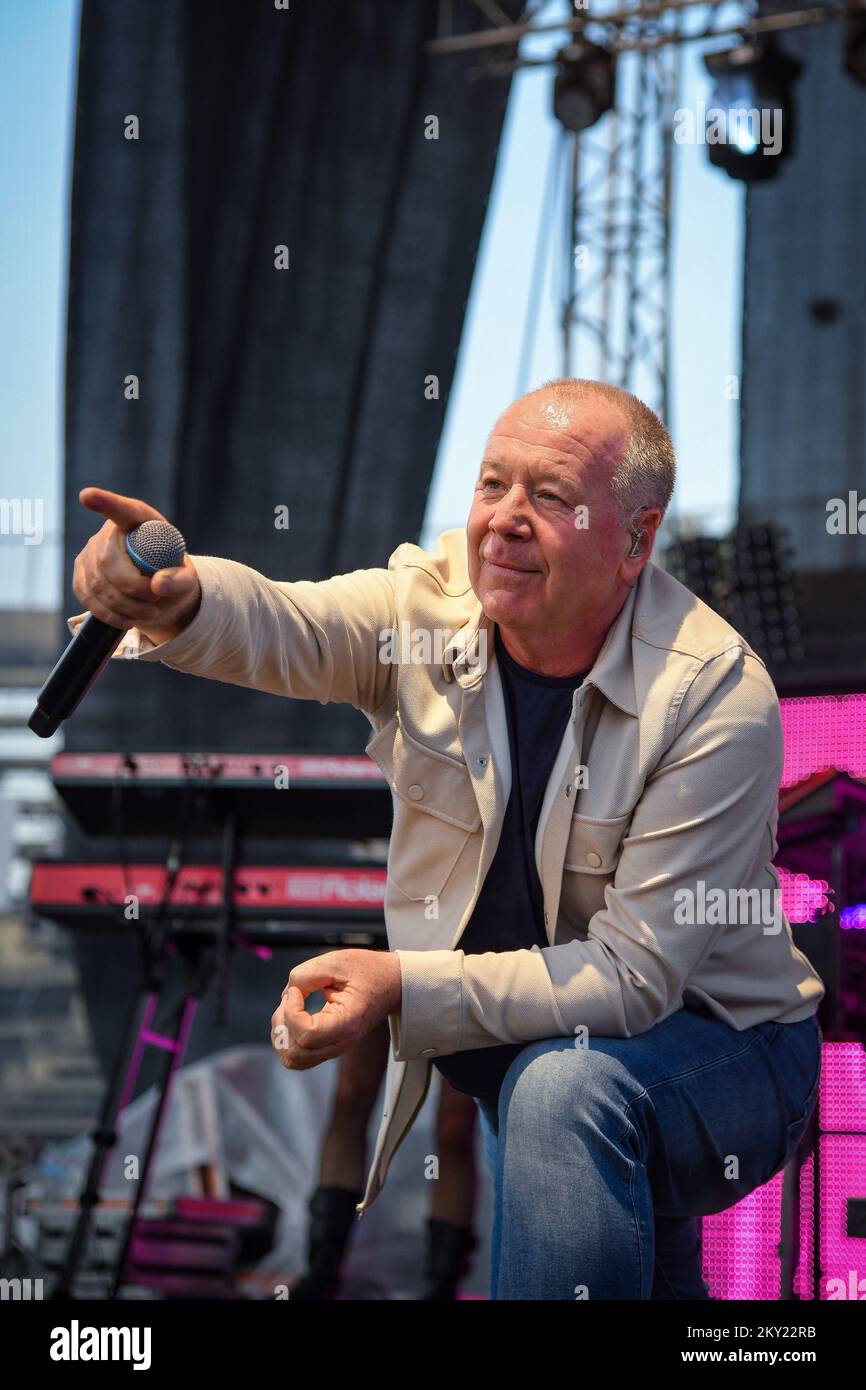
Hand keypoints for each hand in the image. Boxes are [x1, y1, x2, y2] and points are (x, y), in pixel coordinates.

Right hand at [73, 486, 201, 638]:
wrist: (160, 592)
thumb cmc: (173, 575)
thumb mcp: (187, 578)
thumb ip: (179, 580)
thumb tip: (158, 585)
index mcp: (138, 520)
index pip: (120, 509)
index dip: (104, 503)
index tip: (88, 496)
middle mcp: (109, 532)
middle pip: (107, 562)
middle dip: (132, 588)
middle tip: (155, 600)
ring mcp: (90, 553)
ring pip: (97, 584)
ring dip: (125, 606)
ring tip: (150, 612)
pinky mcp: (82, 574)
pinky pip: (87, 597)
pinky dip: (109, 614)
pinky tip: (128, 619)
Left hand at [270, 949, 401, 1070]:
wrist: (390, 983)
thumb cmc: (367, 971)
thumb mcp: (336, 961)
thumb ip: (305, 975)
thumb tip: (287, 995)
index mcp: (347, 1022)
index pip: (307, 1035)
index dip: (291, 1011)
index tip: (297, 990)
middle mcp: (341, 1042)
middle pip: (295, 1054)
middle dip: (283, 1023)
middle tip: (292, 996)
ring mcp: (334, 1048)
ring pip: (293, 1060)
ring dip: (282, 1033)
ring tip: (291, 1006)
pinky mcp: (327, 1046)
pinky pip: (298, 1056)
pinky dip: (287, 1038)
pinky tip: (293, 1015)